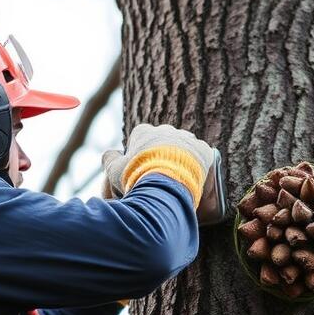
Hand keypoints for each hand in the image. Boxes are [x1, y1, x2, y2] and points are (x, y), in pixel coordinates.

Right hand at [100, 124, 214, 200]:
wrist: (165, 185)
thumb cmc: (137, 177)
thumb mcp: (114, 170)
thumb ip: (109, 159)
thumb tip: (110, 153)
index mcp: (144, 131)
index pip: (140, 138)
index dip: (140, 155)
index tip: (142, 169)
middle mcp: (166, 130)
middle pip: (164, 141)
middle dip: (162, 154)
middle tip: (162, 174)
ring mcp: (186, 138)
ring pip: (184, 146)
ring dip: (182, 157)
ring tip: (179, 176)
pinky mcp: (204, 149)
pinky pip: (202, 155)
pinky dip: (199, 164)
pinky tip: (195, 177)